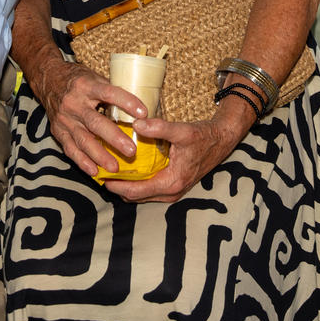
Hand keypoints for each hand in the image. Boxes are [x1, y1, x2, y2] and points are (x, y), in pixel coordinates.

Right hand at [27, 56, 151, 175]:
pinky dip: (82, 161)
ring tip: (114, 167)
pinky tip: (94, 171)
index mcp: (85, 86)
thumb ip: (111, 90)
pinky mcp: (58, 131)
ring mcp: (65, 119)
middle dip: (114, 138)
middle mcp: (74, 103)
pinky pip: (70, 149)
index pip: (108, 93)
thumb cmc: (76, 79)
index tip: (143, 113)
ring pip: (83, 140)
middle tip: (131, 150)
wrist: (48, 79)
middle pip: (96, 123)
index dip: (126, 102)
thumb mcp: (93, 76)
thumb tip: (135, 103)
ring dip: (100, 155)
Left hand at [105, 96, 253, 203]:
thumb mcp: (182, 131)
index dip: (115, 185)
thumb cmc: (203, 137)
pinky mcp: (173, 187)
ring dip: (125, 186)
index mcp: (171, 183)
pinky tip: (126, 169)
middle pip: (135, 197)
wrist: (221, 140)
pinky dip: (135, 183)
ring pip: (141, 195)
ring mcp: (172, 192)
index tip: (99, 174)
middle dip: (116, 187)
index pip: (135, 191)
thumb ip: (159, 128)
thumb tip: (136, 123)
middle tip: (99, 172)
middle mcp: (171, 192)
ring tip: (109, 171)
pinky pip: (148, 190)